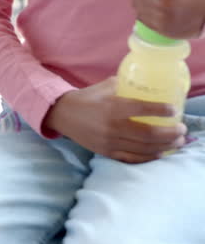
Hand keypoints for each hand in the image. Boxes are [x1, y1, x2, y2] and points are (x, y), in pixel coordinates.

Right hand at [42, 77, 185, 162]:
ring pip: (144, 148)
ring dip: (165, 146)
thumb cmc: (86, 98)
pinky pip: (132, 158)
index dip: (163, 110)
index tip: (174, 109)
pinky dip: (149, 156)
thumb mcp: (105, 87)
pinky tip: (160, 152)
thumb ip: (126, 86)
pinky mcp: (107, 152)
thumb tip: (147, 84)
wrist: (62, 114)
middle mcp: (112, 126)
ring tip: (177, 142)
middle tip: (182, 129)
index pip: (143, 109)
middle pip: (149, 134)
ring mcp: (109, 142)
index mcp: (112, 107)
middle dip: (170, 133)